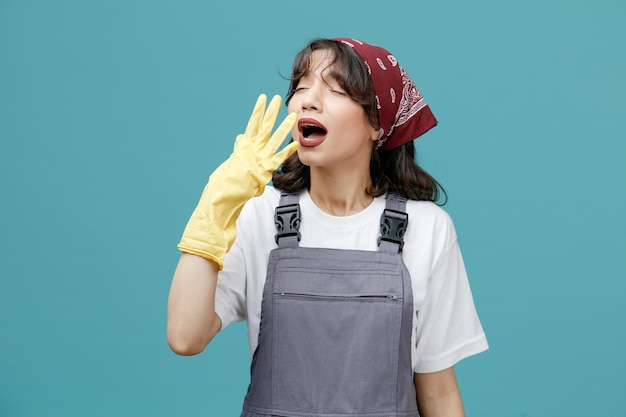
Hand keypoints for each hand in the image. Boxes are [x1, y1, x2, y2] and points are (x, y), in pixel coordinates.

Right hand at [178, 94, 297, 268]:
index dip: (258, 113)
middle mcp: (249, 151)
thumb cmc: (223, 188)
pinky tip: (298, 142)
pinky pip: (278, 159)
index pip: (252, 126)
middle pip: (262, 127)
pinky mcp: (260, 171)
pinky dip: (288, 151)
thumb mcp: (231, 164)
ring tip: (292, 114)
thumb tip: (240, 139)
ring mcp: (255, 160)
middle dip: (269, 113)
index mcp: (242, 149)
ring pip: (271, 139)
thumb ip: (239, 150)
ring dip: (282, 126)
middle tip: (276, 99)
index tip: (263, 100)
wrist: (219, 201)